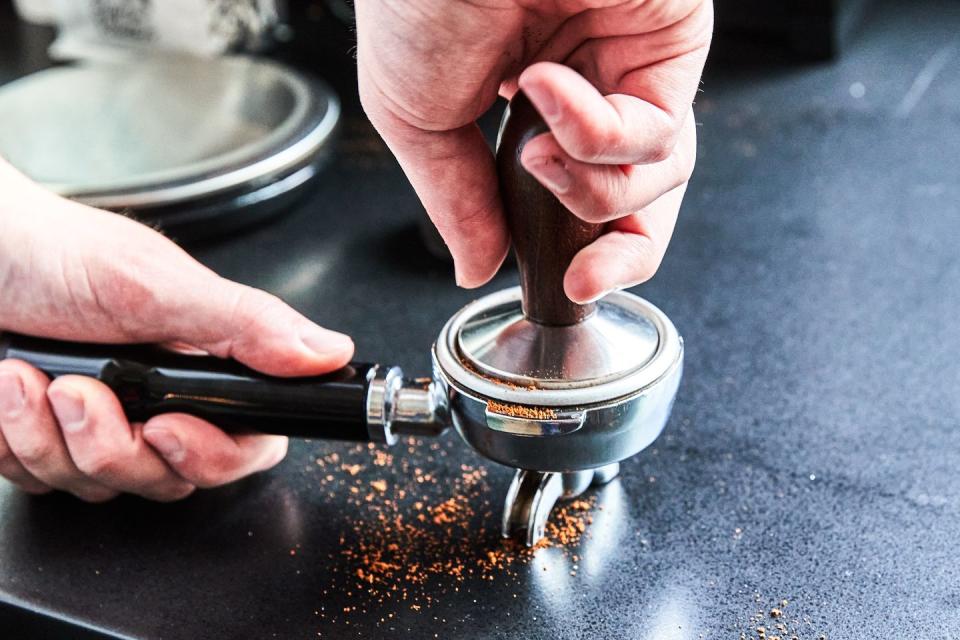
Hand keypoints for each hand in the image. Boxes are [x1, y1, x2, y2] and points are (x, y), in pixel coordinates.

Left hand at [0, 161, 353, 501]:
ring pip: (101, 485)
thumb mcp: (157, 285)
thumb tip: (327, 352)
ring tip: (30, 376)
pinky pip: (42, 481)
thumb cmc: (56, 255)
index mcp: (205, 366)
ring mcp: (105, 425)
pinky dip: (15, 438)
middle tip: (80, 392)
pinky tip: (9, 388)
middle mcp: (163, 401)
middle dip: (112, 445)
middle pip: (171, 478)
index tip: (167, 427)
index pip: (247, 443)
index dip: (212, 454)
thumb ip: (246, 324)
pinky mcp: (51, 442)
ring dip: (51, 437)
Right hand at [356, 0, 711, 300]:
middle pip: (637, 201)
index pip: (573, 196)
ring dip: (588, 190)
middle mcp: (589, 87)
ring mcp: (632, 65)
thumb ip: (456, 202)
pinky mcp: (669, 41)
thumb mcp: (415, 119)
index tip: (558, 287)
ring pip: (655, 177)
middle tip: (580, 278)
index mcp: (531, 104)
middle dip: (617, 253)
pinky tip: (545, 91)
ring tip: (534, 155)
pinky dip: (594, 131)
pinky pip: (656, 129)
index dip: (571, 252)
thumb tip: (476, 269)